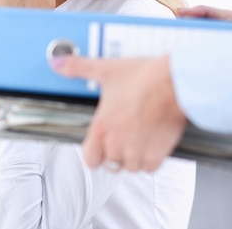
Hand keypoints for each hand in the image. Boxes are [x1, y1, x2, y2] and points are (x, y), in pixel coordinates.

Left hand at [50, 55, 186, 171]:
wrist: (175, 83)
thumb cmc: (144, 77)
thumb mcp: (106, 69)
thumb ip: (78, 68)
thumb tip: (57, 63)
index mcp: (101, 128)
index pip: (89, 158)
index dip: (94, 153)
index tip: (100, 145)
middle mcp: (116, 144)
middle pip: (111, 163)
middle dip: (116, 153)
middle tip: (125, 135)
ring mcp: (137, 152)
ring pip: (131, 167)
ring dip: (134, 157)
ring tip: (139, 137)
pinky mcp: (157, 154)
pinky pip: (150, 167)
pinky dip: (152, 158)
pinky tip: (153, 142)